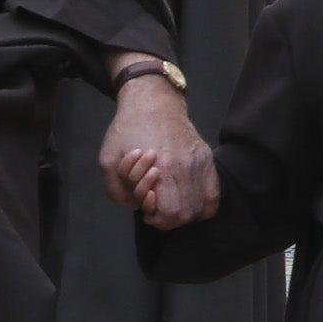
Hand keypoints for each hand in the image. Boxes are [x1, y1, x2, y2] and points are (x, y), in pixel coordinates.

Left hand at [100, 74, 217, 228]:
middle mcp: (186, 166)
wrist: (152, 101)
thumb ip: (118, 190)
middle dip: (170, 220)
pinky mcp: (207, 158)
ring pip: (203, 206)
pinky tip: (189, 202)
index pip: (171, 212)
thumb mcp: (108, 159)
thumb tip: (137, 206)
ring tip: (172, 206)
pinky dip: (203, 205)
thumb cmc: (127, 129)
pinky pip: (214, 193)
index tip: (148, 214)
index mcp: (163, 167)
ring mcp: (200, 162)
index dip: (158, 220)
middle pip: (188, 213)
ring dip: (186, 214)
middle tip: (158, 211)